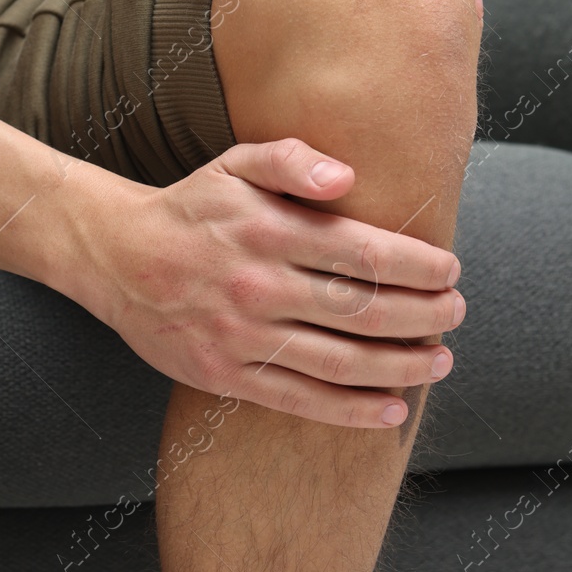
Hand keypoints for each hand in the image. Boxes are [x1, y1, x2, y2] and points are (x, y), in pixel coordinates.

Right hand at [79, 137, 465, 428]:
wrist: (116, 257)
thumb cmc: (191, 207)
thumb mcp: (235, 163)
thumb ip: (291, 160)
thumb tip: (346, 177)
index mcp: (270, 231)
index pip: (364, 252)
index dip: (418, 266)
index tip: (450, 270)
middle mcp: (260, 284)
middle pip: (363, 309)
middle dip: (424, 316)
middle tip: (455, 314)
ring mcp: (242, 335)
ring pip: (340, 360)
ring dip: (401, 366)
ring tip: (439, 362)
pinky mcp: (225, 374)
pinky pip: (299, 399)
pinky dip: (352, 411)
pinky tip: (392, 409)